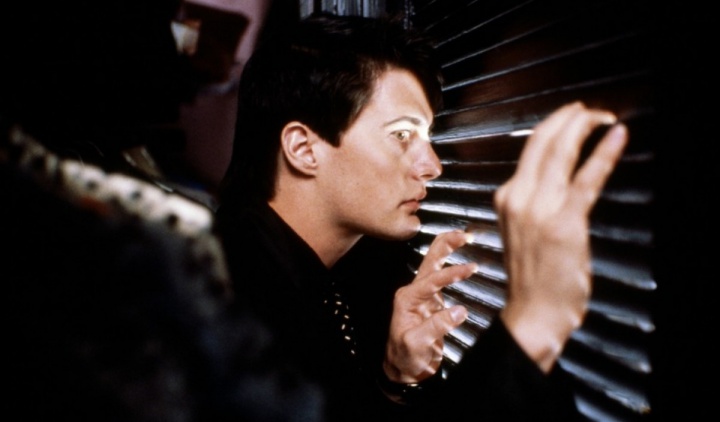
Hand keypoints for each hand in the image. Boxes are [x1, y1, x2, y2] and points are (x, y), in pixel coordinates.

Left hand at [383, 230, 476, 382]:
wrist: (404, 369)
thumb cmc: (406, 357)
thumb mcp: (417, 344)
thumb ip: (436, 327)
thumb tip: (459, 311)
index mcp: (407, 299)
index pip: (431, 280)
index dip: (450, 274)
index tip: (469, 269)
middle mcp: (414, 293)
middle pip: (429, 262)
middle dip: (445, 245)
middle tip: (463, 234)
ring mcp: (424, 296)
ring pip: (435, 265)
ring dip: (447, 249)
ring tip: (463, 236)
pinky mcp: (433, 302)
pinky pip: (442, 277)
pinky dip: (452, 264)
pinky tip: (462, 258)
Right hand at [496, 102, 627, 372]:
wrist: (532, 313)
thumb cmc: (533, 276)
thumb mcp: (523, 230)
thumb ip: (533, 202)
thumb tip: (554, 180)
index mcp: (507, 197)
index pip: (530, 149)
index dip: (554, 126)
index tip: (573, 115)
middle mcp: (517, 196)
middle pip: (543, 142)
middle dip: (569, 118)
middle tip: (591, 108)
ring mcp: (538, 209)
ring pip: (561, 153)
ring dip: (584, 127)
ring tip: (604, 115)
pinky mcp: (564, 222)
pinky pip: (586, 179)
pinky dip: (603, 154)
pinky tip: (618, 136)